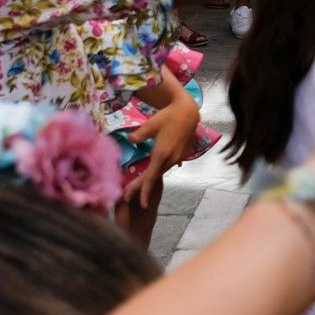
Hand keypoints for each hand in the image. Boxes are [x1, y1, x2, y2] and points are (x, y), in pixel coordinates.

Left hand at [129, 80, 200, 206]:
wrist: (188, 112)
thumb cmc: (168, 116)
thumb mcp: (151, 124)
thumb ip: (139, 135)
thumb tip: (130, 140)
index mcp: (162, 154)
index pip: (151, 177)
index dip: (143, 190)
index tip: (139, 202)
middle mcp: (170, 159)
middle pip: (154, 177)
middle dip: (140, 188)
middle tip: (127, 196)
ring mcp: (176, 157)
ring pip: (160, 172)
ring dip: (149, 180)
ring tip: (136, 186)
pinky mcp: (179, 154)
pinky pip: (166, 167)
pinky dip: (157, 172)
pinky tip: (151, 174)